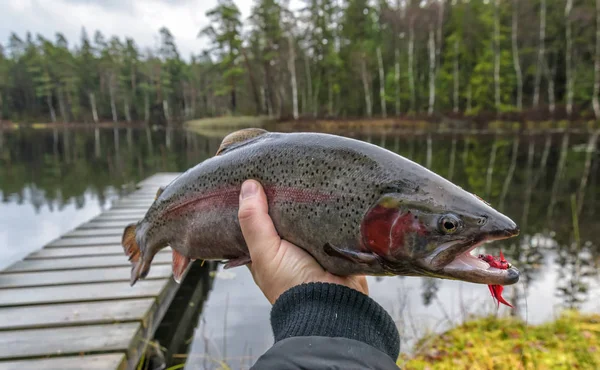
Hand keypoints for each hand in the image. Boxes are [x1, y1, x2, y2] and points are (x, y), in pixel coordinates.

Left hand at [237, 180, 368, 303]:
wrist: (333, 303)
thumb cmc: (292, 284)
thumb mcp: (265, 252)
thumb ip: (254, 221)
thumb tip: (248, 186)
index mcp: (266, 251)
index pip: (255, 221)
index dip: (253, 201)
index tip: (253, 176)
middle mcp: (287, 247)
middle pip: (282, 214)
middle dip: (283, 195)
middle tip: (282, 167)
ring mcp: (312, 244)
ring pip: (306, 214)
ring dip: (308, 200)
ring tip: (305, 170)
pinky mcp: (335, 242)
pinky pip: (330, 218)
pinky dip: (329, 207)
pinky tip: (327, 187)